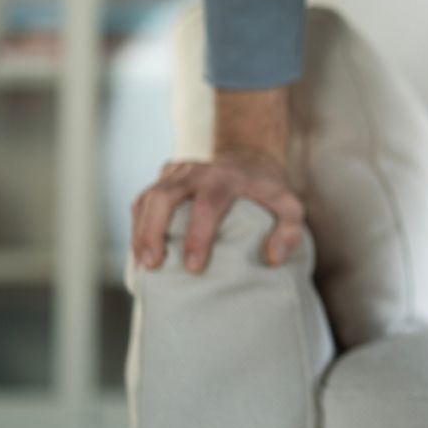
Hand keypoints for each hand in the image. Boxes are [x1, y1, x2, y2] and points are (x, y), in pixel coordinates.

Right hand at [130, 149, 303, 272]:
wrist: (249, 160)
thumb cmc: (268, 193)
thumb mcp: (289, 207)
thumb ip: (290, 232)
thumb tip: (272, 258)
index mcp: (226, 177)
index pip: (207, 205)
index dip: (197, 236)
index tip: (193, 267)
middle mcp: (196, 170)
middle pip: (164, 196)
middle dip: (154, 231)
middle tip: (154, 265)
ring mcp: (176, 172)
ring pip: (148, 198)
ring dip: (140, 231)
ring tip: (143, 265)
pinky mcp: (164, 178)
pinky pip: (143, 201)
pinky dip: (137, 226)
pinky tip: (139, 253)